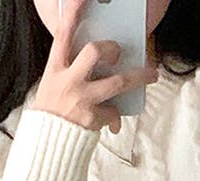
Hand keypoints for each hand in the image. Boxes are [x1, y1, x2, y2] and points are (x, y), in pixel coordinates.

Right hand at [31, 0, 158, 134]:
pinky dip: (115, 117)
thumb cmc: (52, 115)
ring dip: (139, 76)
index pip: (63, 35)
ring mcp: (81, 99)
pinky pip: (113, 112)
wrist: (47, 147)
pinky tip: (112, 122)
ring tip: (152, 74)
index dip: (72, 14)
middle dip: (111, 48)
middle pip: (94, 51)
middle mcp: (68, 81)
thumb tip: (99, 64)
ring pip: (117, 82)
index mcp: (55, 70)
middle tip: (119, 53)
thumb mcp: (53, 88)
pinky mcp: (92, 118)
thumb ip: (72, 73)